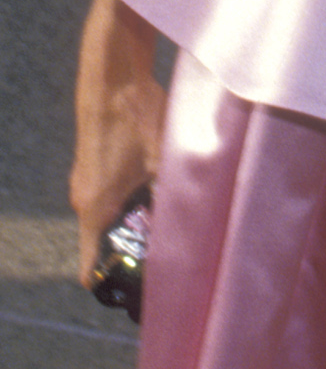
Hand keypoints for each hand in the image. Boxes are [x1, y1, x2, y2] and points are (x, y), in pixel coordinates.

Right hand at [72, 0, 166, 282]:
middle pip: (105, 243)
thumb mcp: (163, 159)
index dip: (113, 282)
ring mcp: (85, 182)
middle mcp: (83, 200)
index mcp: (95, 208)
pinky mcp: (93, 166)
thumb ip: (173, 193)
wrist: (113, 75)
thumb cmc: (135, 116)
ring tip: (169, 222)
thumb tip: (198, 218)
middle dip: (134, 252)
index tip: (138, 292)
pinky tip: (159, 189)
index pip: (90, 267)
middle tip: (171, 255)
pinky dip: (129, 201)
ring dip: (133, 223)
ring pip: (110, 218)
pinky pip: (109, 197)